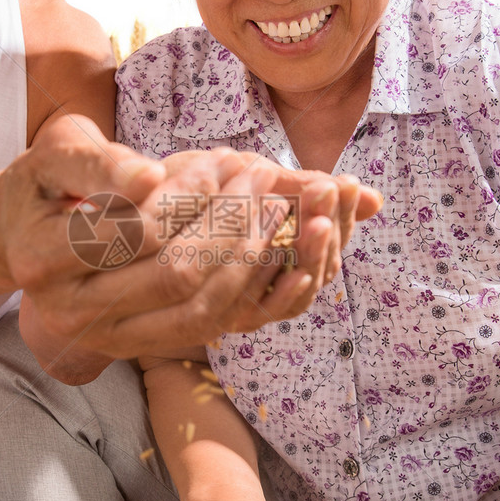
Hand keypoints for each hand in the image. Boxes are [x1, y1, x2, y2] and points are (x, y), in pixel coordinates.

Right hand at [0, 117, 380, 360]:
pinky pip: (203, 326)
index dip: (189, 196)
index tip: (222, 159)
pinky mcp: (133, 346)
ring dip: (246, 258)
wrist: (18, 236)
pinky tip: (268, 248)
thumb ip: (102, 164)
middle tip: (261, 176)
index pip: (137, 231)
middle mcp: (70, 313)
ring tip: (274, 208)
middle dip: (230, 223)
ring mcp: (104, 338)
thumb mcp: (58, 154)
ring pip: (198, 309)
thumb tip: (150, 179)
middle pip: (175, 275)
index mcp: (42, 261)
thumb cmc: (42, 182)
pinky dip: (242, 289)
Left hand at [155, 151, 381, 335]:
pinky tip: (286, 255)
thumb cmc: (186, 191)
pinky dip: (282, 287)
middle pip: (318, 274)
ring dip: (309, 252)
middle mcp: (264, 289)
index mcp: (281, 259)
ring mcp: (241, 307)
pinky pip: (261, 313)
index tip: (348, 183)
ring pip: (296, 295)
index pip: (329, 248)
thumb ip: (305, 192)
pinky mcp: (213, 318)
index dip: (343, 220)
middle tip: (330, 188)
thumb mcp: (247, 182)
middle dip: (329, 230)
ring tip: (314, 210)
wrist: (121, 202)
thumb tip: (378, 199)